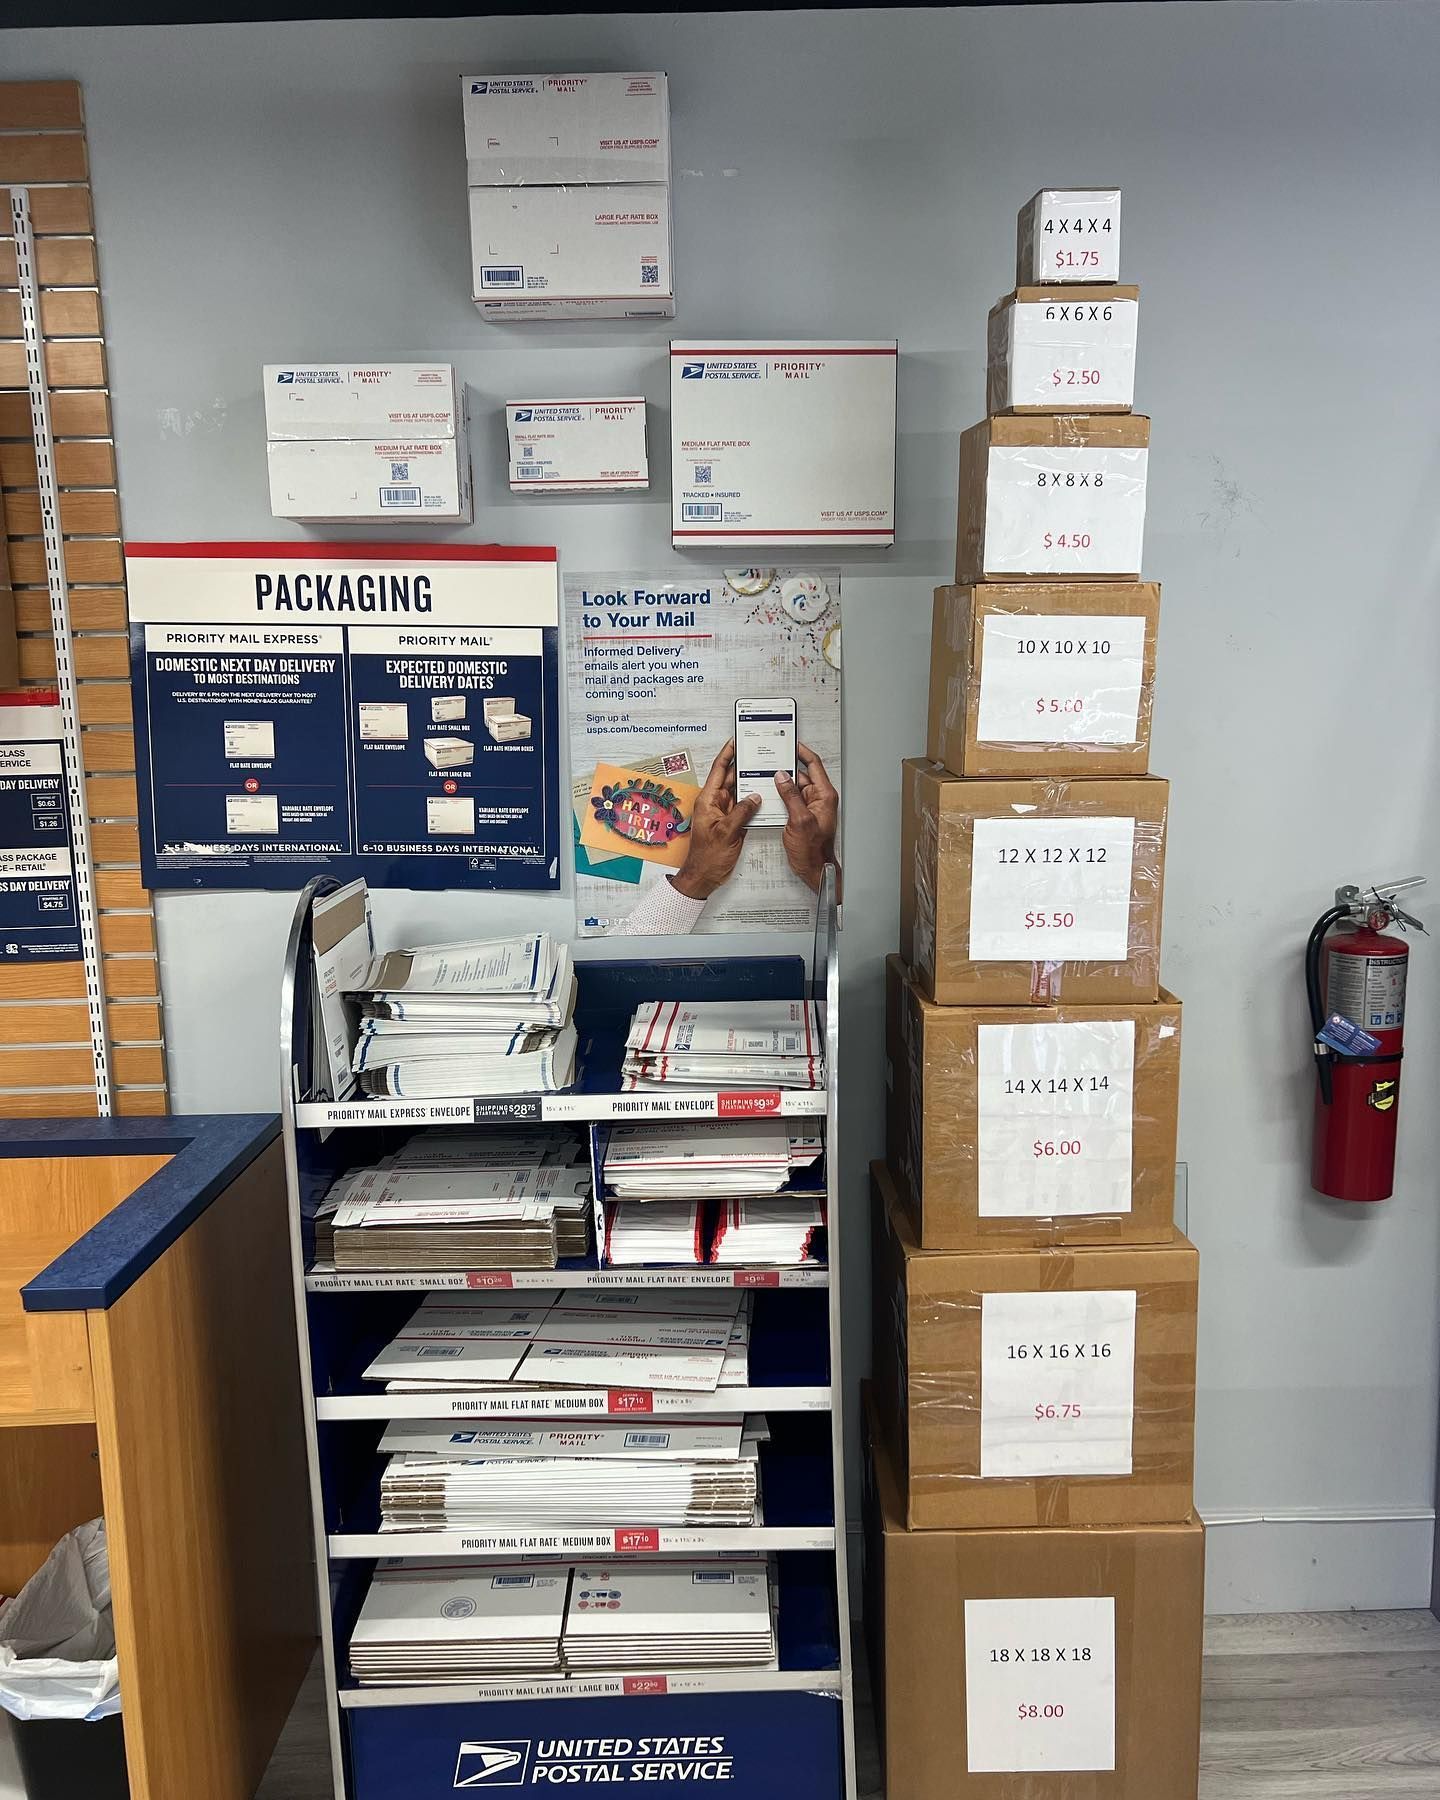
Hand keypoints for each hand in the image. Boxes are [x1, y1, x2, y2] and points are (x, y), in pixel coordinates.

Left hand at [670, 740, 761, 900]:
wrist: (705, 876)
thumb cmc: (707, 857)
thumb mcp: (726, 833)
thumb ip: (741, 812)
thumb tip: (754, 797)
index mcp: (708, 801)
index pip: (719, 770)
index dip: (727, 754)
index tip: (735, 741)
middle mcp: (715, 803)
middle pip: (730, 778)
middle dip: (742, 765)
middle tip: (756, 752)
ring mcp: (724, 812)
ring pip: (739, 792)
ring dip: (750, 783)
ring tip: (763, 770)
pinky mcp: (731, 822)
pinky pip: (743, 806)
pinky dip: (753, 801)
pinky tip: (763, 795)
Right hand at [777, 742, 839, 894]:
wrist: (813, 869)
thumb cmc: (812, 850)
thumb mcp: (799, 820)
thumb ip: (790, 795)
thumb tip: (782, 776)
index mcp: (824, 795)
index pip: (814, 765)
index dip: (802, 752)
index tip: (791, 744)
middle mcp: (818, 799)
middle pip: (802, 775)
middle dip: (786, 769)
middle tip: (771, 760)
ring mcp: (810, 807)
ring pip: (794, 787)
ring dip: (781, 784)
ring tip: (767, 778)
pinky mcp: (801, 815)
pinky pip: (790, 799)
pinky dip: (780, 796)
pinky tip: (770, 796)